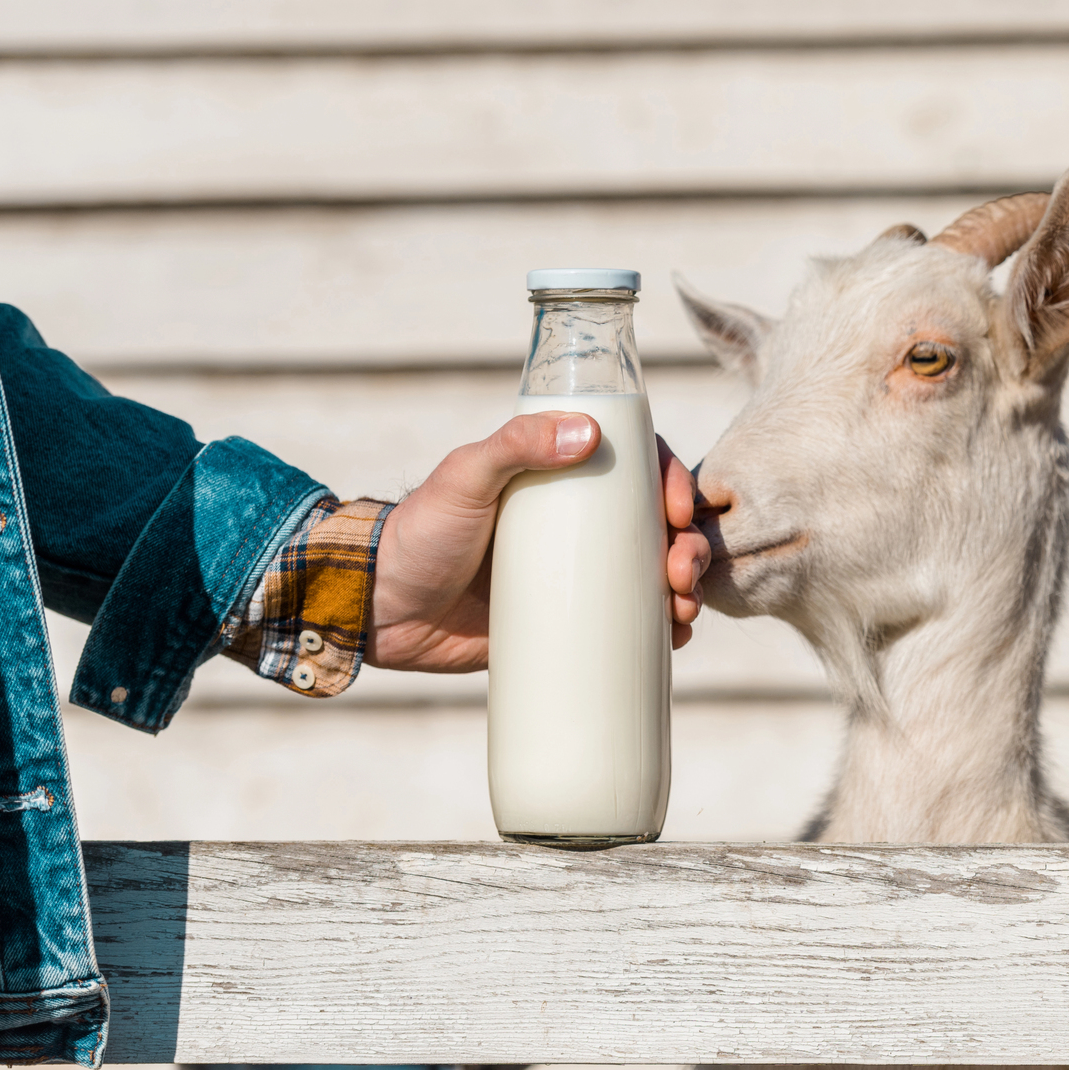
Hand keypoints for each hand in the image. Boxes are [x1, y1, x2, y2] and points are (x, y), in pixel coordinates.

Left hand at [369, 413, 711, 670]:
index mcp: (560, 476)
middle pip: (659, 525)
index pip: (637, 467)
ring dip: (687, 587)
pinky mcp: (569, 620)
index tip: (675, 512)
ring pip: (655, 573)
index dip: (672, 483)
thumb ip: (516, 445)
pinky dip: (663, 628)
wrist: (381, 608)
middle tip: (680, 573)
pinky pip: (630, 622)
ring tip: (684, 609)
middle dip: (687, 546)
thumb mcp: (465, 477)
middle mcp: (578, 522)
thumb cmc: (419, 532)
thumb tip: (589, 433)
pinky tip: (676, 636)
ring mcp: (577, 573)